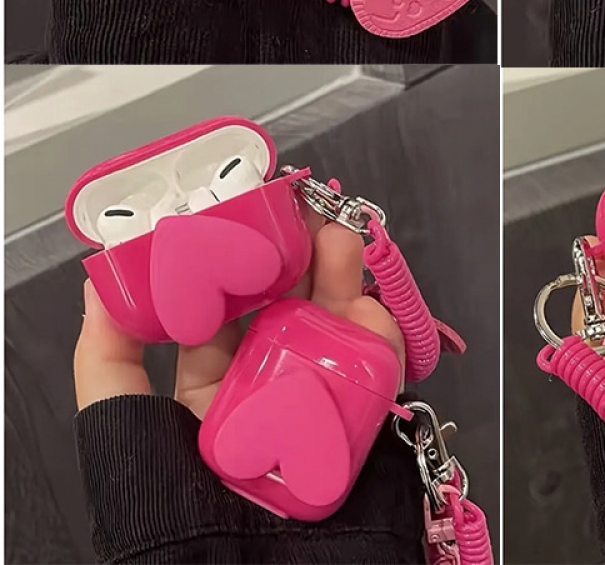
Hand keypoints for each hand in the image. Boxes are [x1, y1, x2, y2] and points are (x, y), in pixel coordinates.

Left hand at [74, 218, 404, 418]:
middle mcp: (272, 385)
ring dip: (340, 273)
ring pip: (337, 321)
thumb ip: (108, 361)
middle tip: (298, 212)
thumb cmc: (176, 520)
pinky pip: (376, 362)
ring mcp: (325, 395)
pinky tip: (365, 302)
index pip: (227, 310)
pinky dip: (376, 328)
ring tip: (338, 234)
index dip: (235, 262)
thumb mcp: (124, 439)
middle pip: (290, 303)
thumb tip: (100, 284)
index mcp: (213, 389)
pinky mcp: (369, 412)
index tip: (241, 217)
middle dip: (296, 255)